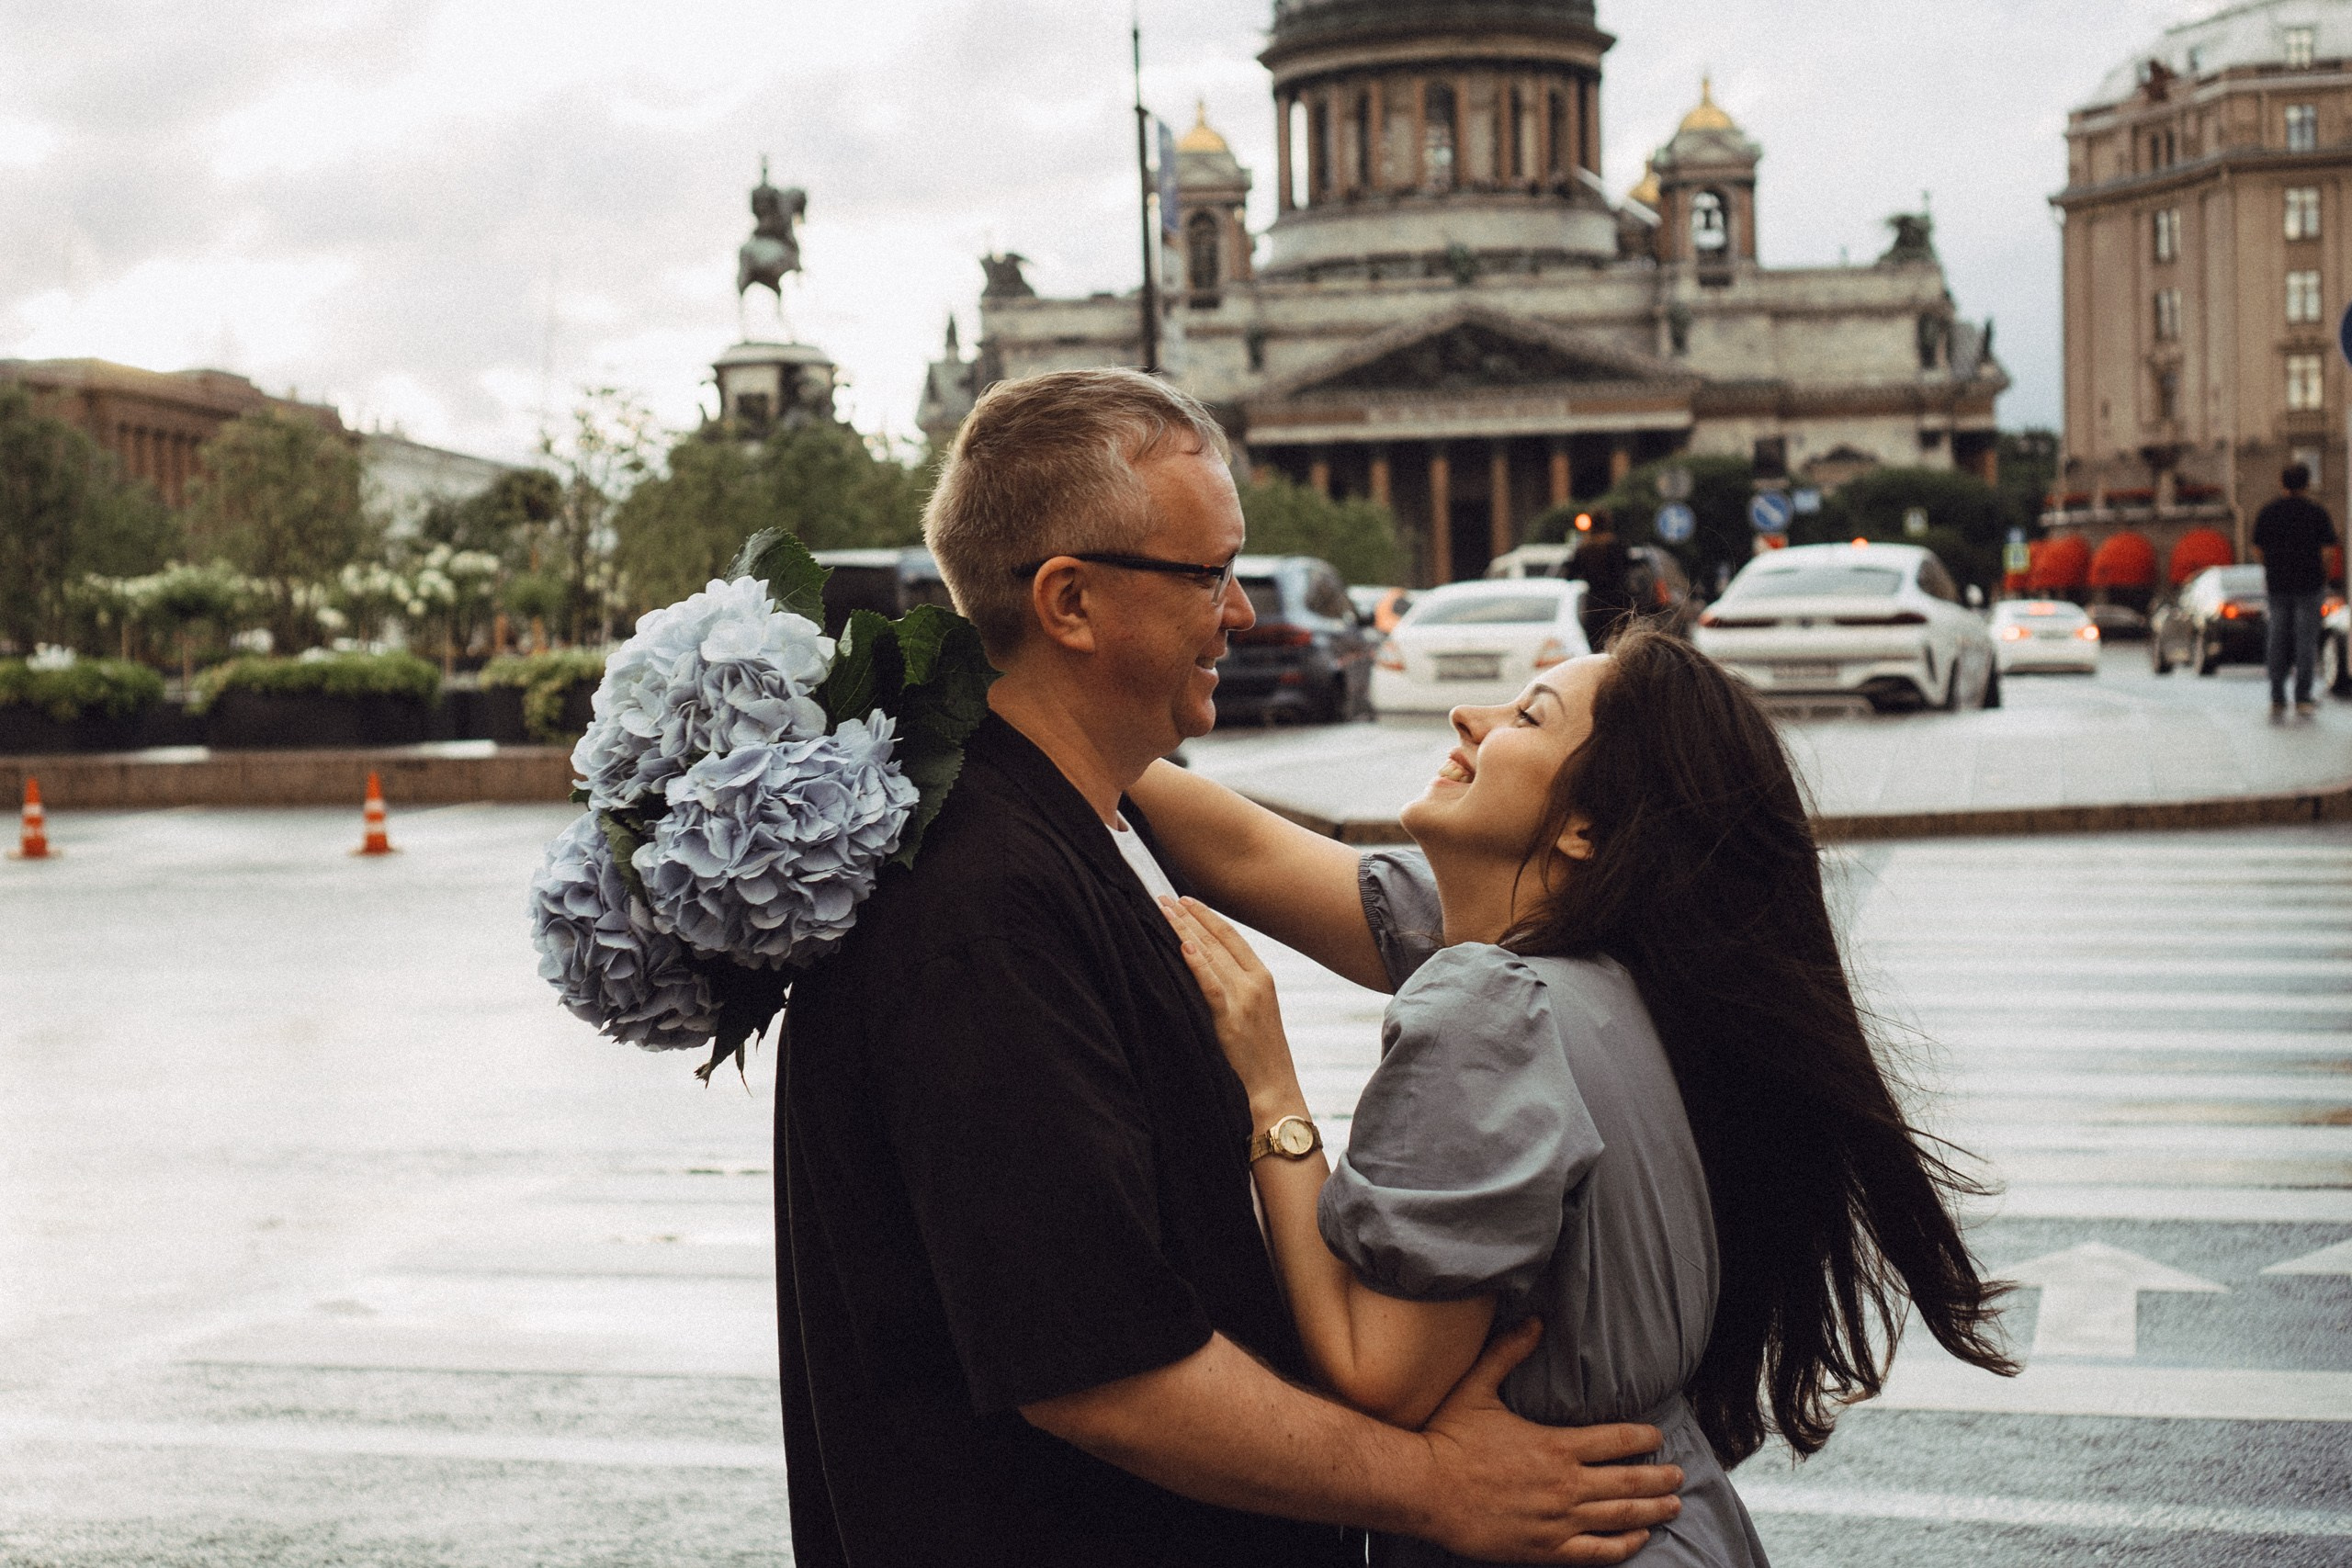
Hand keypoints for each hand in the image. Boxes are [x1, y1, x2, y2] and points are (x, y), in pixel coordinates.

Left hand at [1160, 896, 1302, 1112]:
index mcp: (1263, 978)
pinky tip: (1184, 946)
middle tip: (1162, 897)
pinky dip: (1198, 965)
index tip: (1185, 899)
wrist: (1275, 1088)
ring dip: (1184, 931)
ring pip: (1211, 957)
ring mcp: (1244, 1000)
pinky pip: (1211, 986)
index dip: (1207, 915)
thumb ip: (1237, 986)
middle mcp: (1255, 983)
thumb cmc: (1261, 1053)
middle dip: (1188, 917)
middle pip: (1216, 941)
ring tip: (1162, 911)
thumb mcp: (1256, 1011)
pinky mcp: (1231, 1020)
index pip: (1231, 936)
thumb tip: (1206, 963)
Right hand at [1414, 1320, 1683, 1564]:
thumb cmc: (1447, 1437)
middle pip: (1629, 1481)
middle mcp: (1565, 1484)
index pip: (1616, 1440)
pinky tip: (1639, 1540)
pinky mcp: (1544, 1549)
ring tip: (1673, 1505)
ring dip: (1652, 1510)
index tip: (1658, 1437)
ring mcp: (1557, 1520)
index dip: (1643, 1438)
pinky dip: (1623, 1546)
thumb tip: (1536, 1320)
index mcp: (1555, 1445)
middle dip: (1660, 1478)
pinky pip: (1596, 1551)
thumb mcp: (1477, 1386)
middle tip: (1679, 1475)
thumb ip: (1509, 1352)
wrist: (1422, 1489)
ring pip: (1620, 1516)